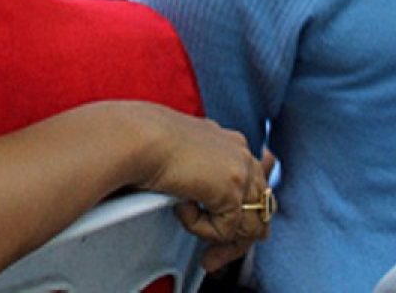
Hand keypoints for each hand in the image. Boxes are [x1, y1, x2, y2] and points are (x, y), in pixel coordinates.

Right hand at [131, 110, 274, 262]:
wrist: (137, 136)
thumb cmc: (145, 143)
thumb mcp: (182, 157)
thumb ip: (203, 173)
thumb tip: (203, 203)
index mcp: (231, 143)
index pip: (254, 188)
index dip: (238, 217)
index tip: (219, 234)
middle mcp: (241, 154)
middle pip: (259, 211)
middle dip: (236, 240)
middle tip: (210, 258)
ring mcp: (240, 170)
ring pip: (247, 227)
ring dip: (216, 239)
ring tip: (191, 236)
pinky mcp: (231, 189)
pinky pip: (224, 231)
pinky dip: (200, 229)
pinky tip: (181, 208)